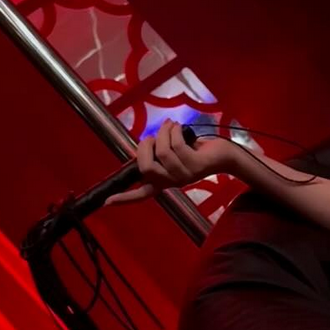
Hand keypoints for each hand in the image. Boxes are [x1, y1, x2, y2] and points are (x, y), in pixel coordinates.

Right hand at [106, 120, 240, 205]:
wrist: (223, 155)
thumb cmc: (195, 151)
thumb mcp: (172, 154)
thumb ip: (156, 154)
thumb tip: (140, 149)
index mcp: (163, 182)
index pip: (141, 194)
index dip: (124, 198)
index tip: (106, 202)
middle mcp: (171, 183)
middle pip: (146, 167)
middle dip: (145, 145)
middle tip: (154, 135)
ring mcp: (183, 176)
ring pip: (162, 152)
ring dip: (163, 133)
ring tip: (170, 126)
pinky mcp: (195, 166)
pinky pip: (176, 145)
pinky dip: (174, 131)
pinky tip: (178, 126)